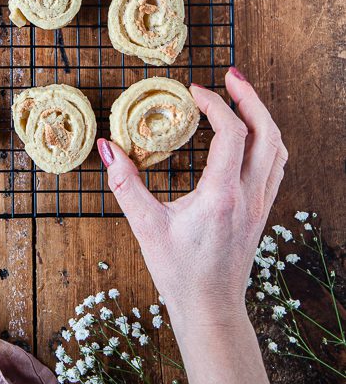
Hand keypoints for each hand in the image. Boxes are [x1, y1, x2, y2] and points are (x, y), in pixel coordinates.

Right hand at [97, 68, 287, 330]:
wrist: (210, 309)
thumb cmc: (178, 272)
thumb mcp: (144, 227)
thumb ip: (124, 184)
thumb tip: (106, 146)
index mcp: (222, 196)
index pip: (232, 133)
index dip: (216, 104)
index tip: (193, 91)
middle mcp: (248, 196)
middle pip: (267, 132)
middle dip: (250, 97)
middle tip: (229, 75)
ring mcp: (260, 203)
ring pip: (277, 147)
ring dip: (262, 115)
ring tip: (240, 95)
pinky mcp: (261, 210)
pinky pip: (275, 165)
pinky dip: (266, 139)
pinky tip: (249, 132)